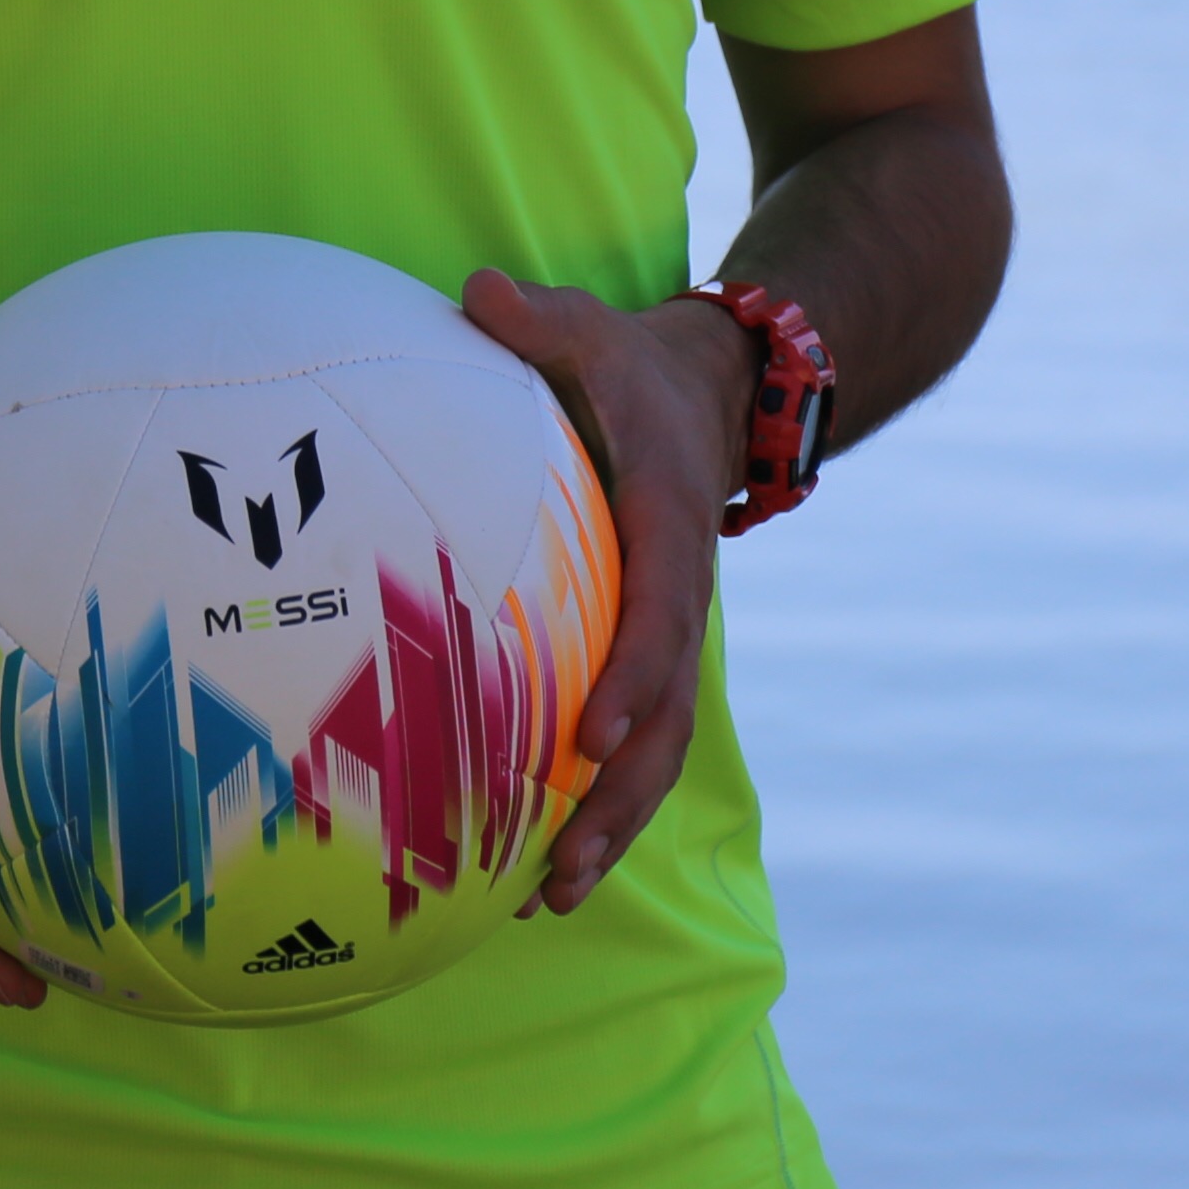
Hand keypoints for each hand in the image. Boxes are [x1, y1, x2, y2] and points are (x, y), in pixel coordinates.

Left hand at [463, 272, 752, 917]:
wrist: (710, 395)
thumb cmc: (631, 368)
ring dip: (611, 824)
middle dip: (622, 798)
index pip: (659, 614)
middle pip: (667, 719)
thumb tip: (478, 291)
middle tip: (564, 867)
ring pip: (656, 750)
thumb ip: (543, 318)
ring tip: (551, 897)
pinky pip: (630, 739)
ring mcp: (665, 636)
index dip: (633, 677)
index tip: (593, 736)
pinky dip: (597, 801)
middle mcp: (678, 598)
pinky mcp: (643, 655)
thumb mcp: (596, 328)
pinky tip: (535, 861)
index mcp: (668, 527)